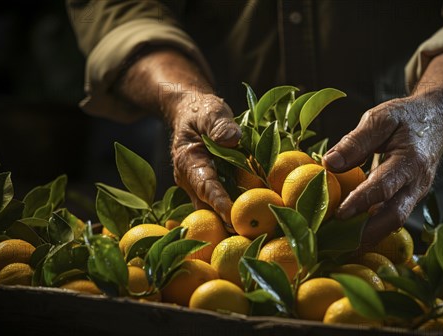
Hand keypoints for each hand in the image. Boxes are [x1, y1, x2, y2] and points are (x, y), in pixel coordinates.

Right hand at [115, 49, 241, 226]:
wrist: (189, 113)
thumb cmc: (201, 111)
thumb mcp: (210, 111)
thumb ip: (220, 124)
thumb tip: (232, 139)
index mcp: (188, 162)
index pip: (205, 186)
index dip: (219, 201)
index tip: (234, 215)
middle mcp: (190, 179)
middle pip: (208, 206)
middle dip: (226, 221)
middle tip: (249, 234)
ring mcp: (197, 186)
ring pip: (213, 209)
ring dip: (231, 221)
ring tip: (254, 234)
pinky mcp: (207, 188)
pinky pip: (220, 203)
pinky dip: (234, 211)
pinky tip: (255, 222)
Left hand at [323, 94, 442, 245]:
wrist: (437, 119)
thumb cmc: (406, 117)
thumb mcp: (381, 118)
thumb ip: (356, 141)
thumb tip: (328, 164)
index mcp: (412, 161)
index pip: (384, 187)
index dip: (361, 201)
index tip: (339, 213)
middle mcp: (417, 184)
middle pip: (394, 216)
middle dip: (365, 234)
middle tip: (335, 244)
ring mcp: (415, 195)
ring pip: (393, 223)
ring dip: (366, 238)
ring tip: (336, 249)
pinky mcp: (409, 199)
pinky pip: (390, 219)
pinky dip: (370, 230)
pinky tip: (346, 237)